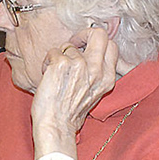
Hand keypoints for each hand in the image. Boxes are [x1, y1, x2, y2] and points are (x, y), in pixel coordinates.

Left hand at [29, 26, 120, 156]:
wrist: (56, 126)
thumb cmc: (70, 113)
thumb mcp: (95, 92)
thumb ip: (96, 72)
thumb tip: (89, 52)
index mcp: (107, 78)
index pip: (112, 45)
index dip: (97, 42)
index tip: (85, 49)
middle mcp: (96, 70)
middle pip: (99, 34)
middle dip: (84, 34)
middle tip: (73, 46)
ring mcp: (79, 66)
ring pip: (69, 45)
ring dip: (59, 55)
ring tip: (55, 72)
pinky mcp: (61, 64)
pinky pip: (54, 51)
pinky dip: (47, 61)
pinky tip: (47, 76)